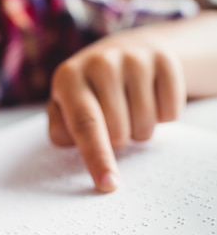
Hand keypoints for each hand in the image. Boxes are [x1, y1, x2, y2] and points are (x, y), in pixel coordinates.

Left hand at [48, 32, 185, 191]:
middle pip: (119, 132)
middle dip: (118, 139)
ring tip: (130, 107)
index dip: (98, 157)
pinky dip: (162, 116)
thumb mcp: (66, 105)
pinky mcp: (163, 59)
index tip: (108, 184)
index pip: (86, 124)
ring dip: (139, 129)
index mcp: (69, 78)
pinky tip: (149, 97)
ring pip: (146, 125)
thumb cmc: (91, 91)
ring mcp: (133, 58)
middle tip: (113, 119)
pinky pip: (170, 112)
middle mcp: (100, 63)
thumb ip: (63, 130)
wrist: (126, 49)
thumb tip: (72, 144)